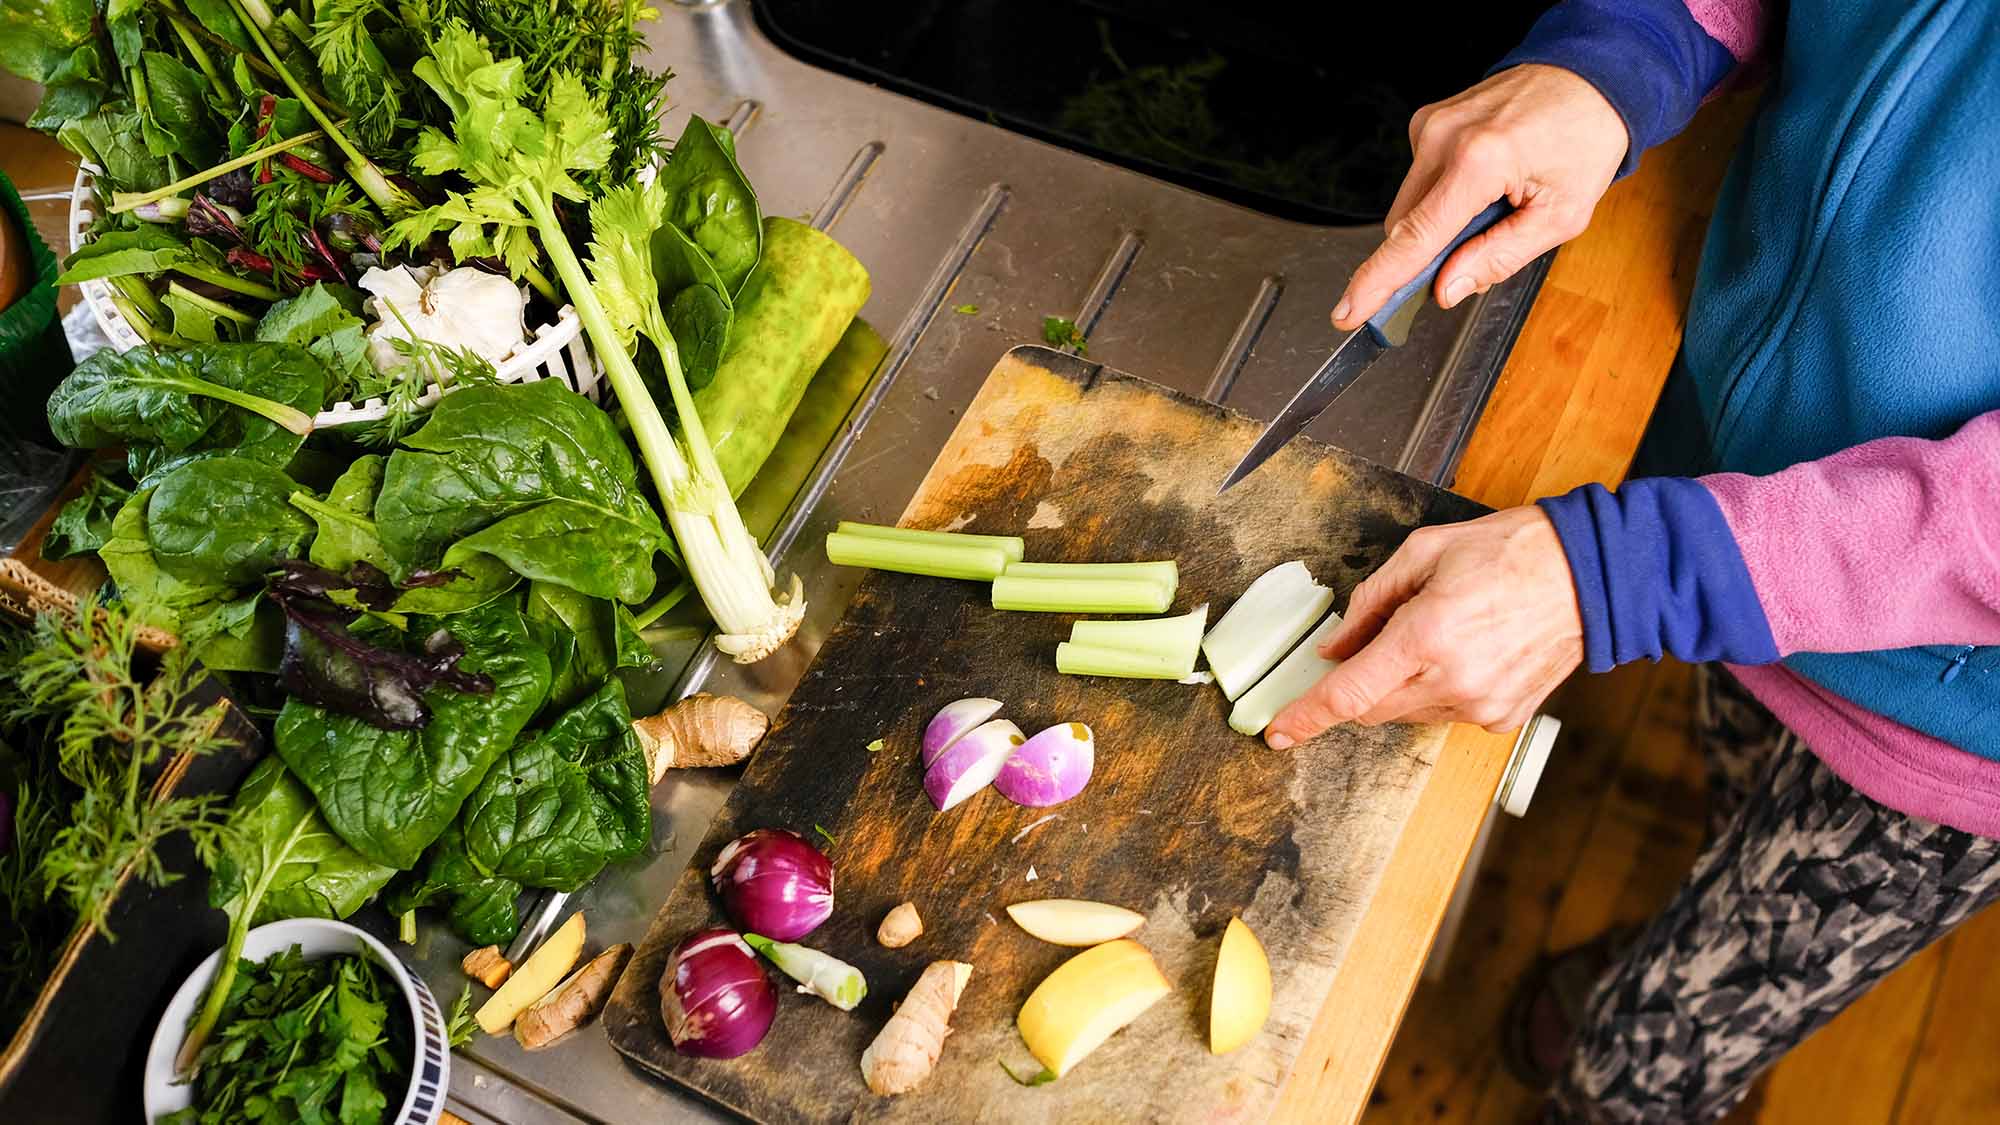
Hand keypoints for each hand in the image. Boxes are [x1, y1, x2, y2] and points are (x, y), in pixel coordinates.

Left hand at [1266, 507, 1582, 746]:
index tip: (1278, 732)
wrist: (1591, 576)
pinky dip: (1436, 690)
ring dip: (1399, 684)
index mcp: (1427, 637)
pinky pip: (1445, 714)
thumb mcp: (1424, 553)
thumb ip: (1369, 603)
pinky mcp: (1501, 717)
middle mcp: (1452, 682)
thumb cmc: (1512, 553)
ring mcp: (1480, 706)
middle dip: (1356, 683)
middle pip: (1371, 708)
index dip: (1306, 716)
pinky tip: (1462, 653)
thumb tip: (1335, 648)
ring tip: (1435, 633)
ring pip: (1406, 712)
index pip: (1348, 694)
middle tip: (1373, 642)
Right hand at [1332, 64, 1626, 329]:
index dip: (1378, 283)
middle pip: (1404, 228)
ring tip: (1493, 203)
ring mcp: (1430, 125)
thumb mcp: (1561, 215)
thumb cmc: (1583, 139)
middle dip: (1428, 254)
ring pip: (1409, 206)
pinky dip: (1443, 195)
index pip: (1415, 237)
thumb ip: (1499, 257)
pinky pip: (1419, 180)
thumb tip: (1446, 289)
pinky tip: (1482, 181)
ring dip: (1439, 222)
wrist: (1590, 76)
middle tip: (1473, 254)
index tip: (1349, 313)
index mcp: (1479, 160)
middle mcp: (1443, 137)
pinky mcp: (1427, 122)